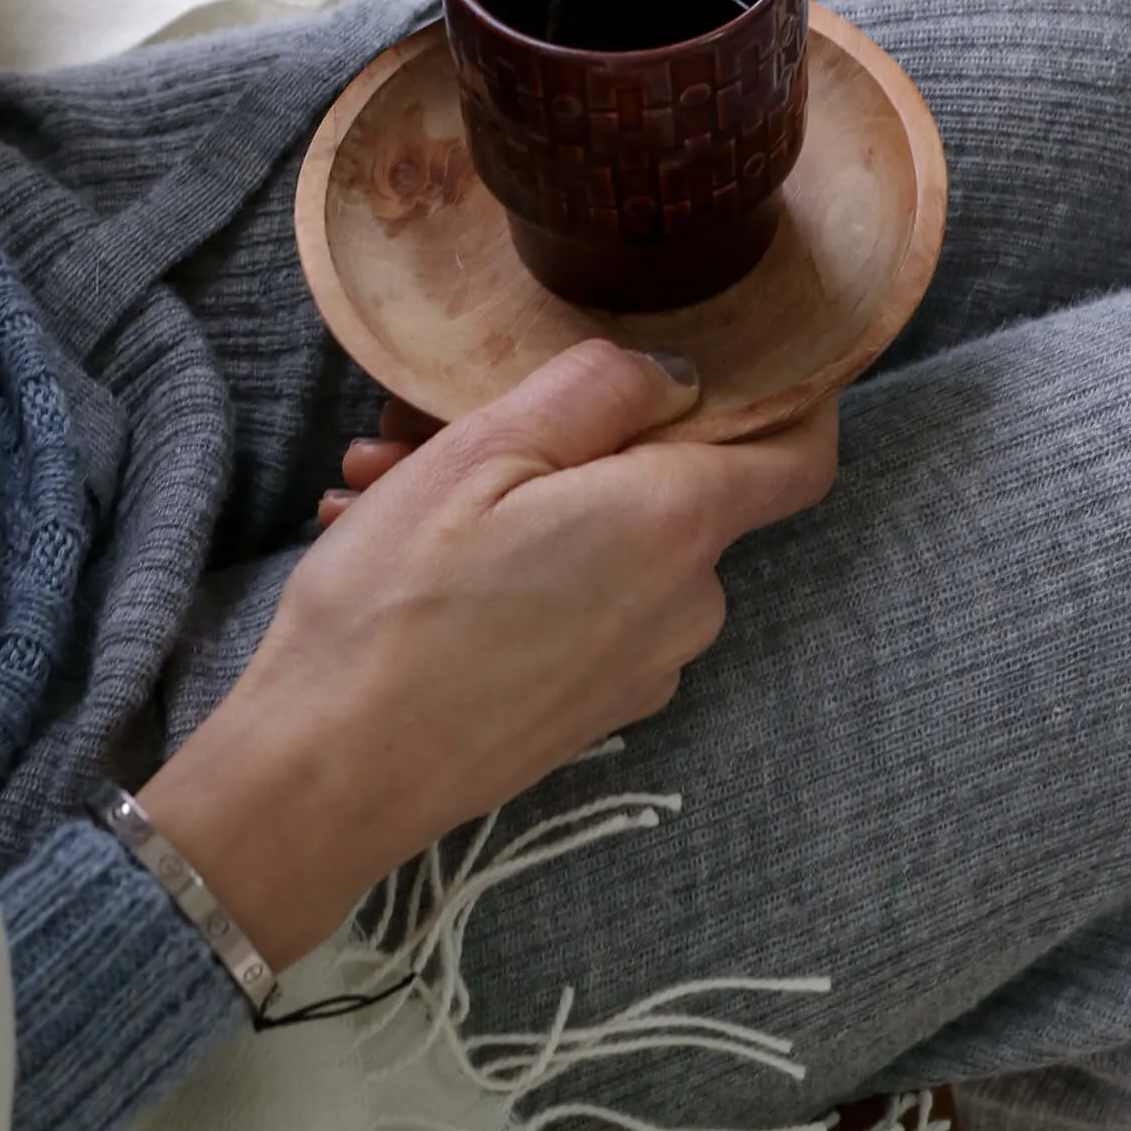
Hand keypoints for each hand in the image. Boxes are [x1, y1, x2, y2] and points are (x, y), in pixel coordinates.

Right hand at [142, 344, 839, 970]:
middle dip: (571, 443)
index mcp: (676, 525)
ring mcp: (643, 669)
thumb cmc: (396, 606)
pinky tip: (410, 564)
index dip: (789, 397)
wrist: (329, 777)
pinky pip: (578, 607)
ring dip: (518, 504)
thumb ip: (598, 391)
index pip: (801, 454)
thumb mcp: (483, 452)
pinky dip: (513, 572)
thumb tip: (675, 374)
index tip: (738, 353)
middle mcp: (686, 605)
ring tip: (386, 490)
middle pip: (671, 487)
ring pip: (609, 545)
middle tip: (439, 425)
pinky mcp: (594, 710)